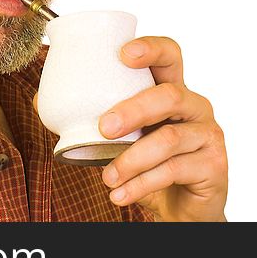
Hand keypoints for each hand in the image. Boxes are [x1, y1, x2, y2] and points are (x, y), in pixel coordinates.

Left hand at [98, 36, 227, 221]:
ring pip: (170, 138)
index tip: (123, 54)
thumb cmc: (150, 164)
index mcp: (172, 91)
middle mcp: (195, 107)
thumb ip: (92, 119)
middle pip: (168, 95)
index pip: (170, 55)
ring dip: (132, 158)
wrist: (182, 209)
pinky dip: (142, 184)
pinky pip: (174, 170)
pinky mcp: (214, 165)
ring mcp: (207, 135)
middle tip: (104, 127)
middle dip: (133, 109)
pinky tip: (120, 194)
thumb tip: (43, 100)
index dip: (151, 48)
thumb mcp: (122, 139)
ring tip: (108, 176)